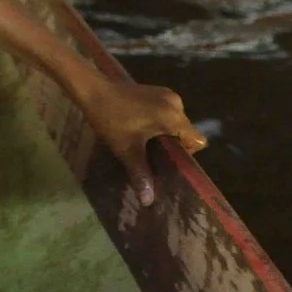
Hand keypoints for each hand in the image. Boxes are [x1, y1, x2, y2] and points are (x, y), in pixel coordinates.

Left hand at [82, 77, 204, 179]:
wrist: (93, 90)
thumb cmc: (111, 120)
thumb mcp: (126, 150)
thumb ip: (141, 174)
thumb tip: (148, 201)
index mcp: (173, 117)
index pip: (197, 140)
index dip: (187, 154)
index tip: (168, 161)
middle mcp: (176, 104)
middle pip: (186, 132)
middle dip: (173, 146)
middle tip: (153, 158)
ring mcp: (167, 95)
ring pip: (176, 123)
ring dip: (165, 135)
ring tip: (145, 144)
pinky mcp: (158, 91)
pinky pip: (167, 113)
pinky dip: (159, 123)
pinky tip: (141, 129)